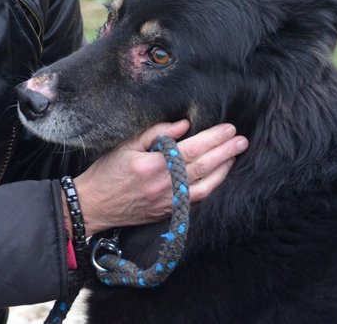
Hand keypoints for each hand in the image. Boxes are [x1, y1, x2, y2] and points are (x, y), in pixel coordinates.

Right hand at [70, 120, 247, 233]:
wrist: (94, 205)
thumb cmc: (106, 172)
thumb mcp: (125, 145)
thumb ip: (154, 133)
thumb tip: (183, 124)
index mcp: (153, 165)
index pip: (192, 148)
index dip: (213, 138)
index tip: (228, 128)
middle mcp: (165, 185)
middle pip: (204, 166)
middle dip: (226, 151)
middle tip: (242, 140)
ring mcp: (169, 201)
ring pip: (206, 185)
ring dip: (224, 169)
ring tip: (235, 155)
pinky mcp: (169, 212)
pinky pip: (198, 199)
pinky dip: (212, 186)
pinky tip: (220, 176)